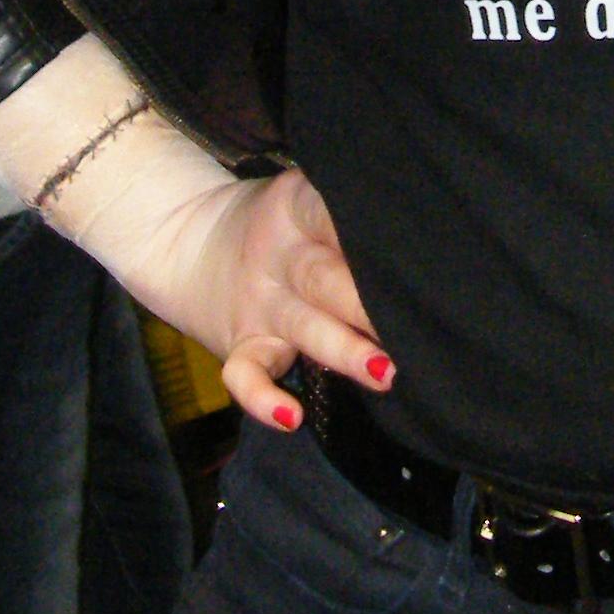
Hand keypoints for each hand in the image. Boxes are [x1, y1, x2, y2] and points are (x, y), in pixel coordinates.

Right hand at [136, 165, 391, 430]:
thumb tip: (428, 235)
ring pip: (301, 327)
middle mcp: (278, 256)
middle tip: (414, 325)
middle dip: (367, 303)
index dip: (364, 231)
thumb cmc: (280, 223)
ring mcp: (258, 303)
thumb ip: (352, 211)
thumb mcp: (305, 196)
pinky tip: (291, 417)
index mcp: (296, 209)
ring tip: (385, 373)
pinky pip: (243, 374)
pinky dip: (261, 400)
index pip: (330, 212)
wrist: (184, 235)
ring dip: (343, 351)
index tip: (411, 250)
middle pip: (324, 278)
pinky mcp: (239, 344)